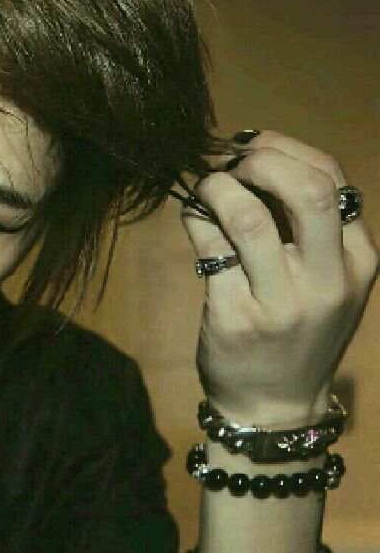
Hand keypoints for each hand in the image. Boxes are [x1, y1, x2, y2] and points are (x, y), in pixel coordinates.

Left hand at [182, 130, 376, 426]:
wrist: (274, 406)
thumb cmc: (297, 334)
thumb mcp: (325, 283)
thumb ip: (306, 230)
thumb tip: (251, 162)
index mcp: (359, 261)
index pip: (332, 179)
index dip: (286, 149)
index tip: (251, 145)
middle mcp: (328, 280)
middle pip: (306, 190)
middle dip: (260, 160)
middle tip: (228, 162)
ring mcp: (282, 302)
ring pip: (249, 217)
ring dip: (218, 188)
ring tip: (203, 187)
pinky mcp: (236, 317)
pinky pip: (210, 251)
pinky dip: (195, 221)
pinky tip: (192, 216)